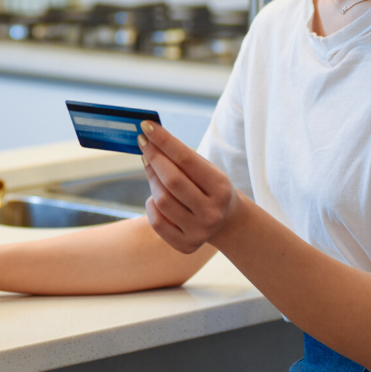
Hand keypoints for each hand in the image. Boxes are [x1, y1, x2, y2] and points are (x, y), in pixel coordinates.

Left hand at [138, 121, 238, 253]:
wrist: (227, 222)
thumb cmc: (210, 187)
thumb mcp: (207, 169)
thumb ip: (182, 157)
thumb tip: (150, 139)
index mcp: (221, 187)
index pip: (186, 159)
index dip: (164, 140)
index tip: (146, 125)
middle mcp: (212, 212)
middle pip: (172, 180)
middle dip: (153, 157)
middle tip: (143, 142)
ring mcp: (199, 232)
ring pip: (161, 200)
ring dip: (151, 179)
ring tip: (151, 167)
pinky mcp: (186, 246)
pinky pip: (156, 221)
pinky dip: (151, 204)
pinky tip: (156, 196)